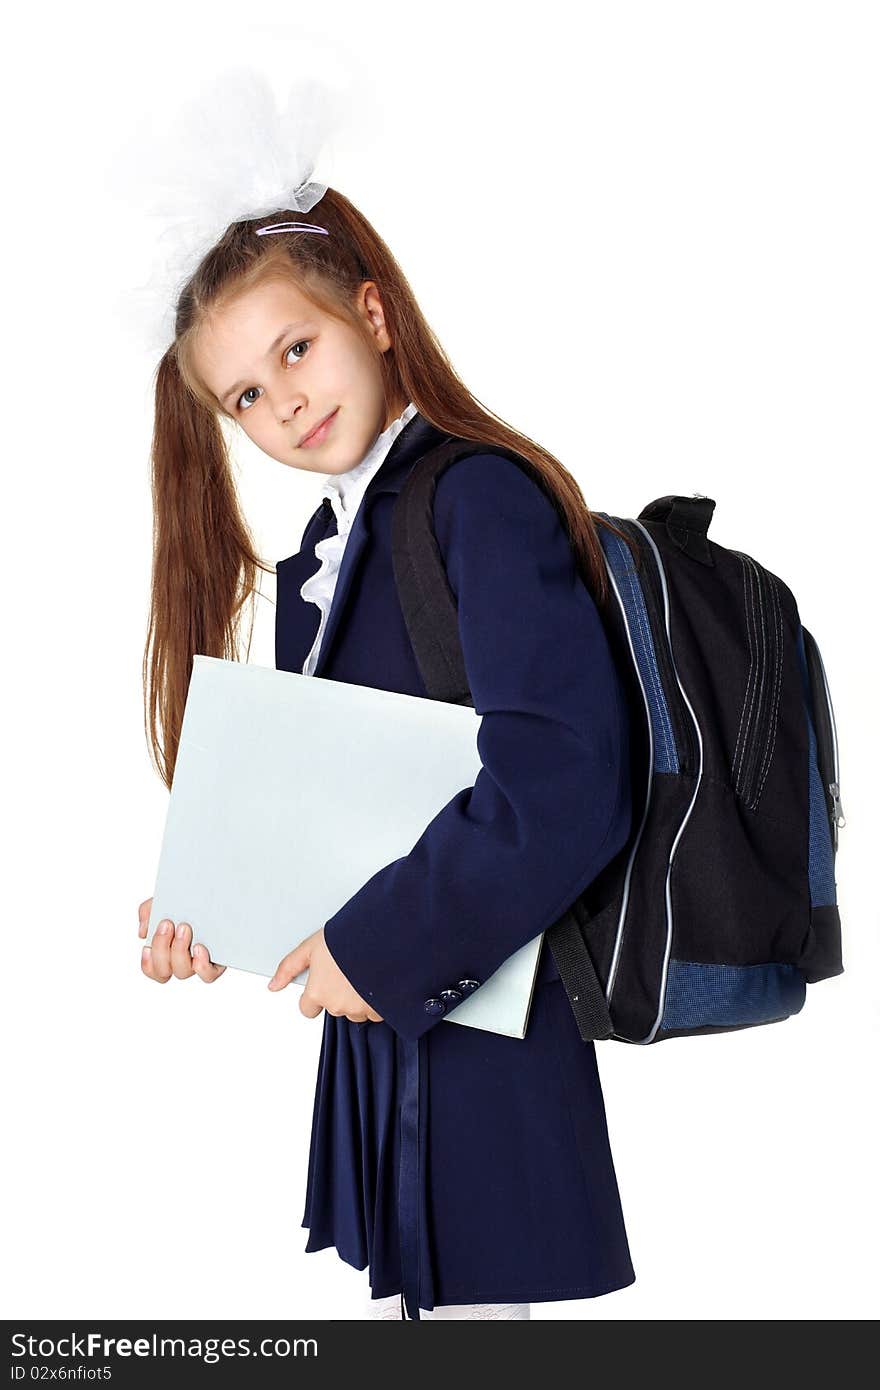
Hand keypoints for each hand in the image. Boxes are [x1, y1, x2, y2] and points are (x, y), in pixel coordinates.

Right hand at [137, 897, 225, 983]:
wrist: (214, 891)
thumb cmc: (187, 900)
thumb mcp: (163, 900)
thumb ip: (148, 912)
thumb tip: (144, 932)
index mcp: (166, 950)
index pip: (153, 968)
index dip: (148, 962)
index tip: (146, 946)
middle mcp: (181, 960)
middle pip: (164, 970)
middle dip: (161, 947)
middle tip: (167, 923)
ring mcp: (198, 962)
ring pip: (183, 972)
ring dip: (178, 951)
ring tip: (184, 928)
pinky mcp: (217, 962)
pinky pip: (208, 975)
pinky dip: (201, 966)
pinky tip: (199, 947)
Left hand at [268, 927, 382, 1024]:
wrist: (382, 937)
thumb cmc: (347, 938)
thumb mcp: (312, 946)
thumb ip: (290, 967)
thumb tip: (273, 986)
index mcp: (318, 992)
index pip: (307, 1009)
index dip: (314, 995)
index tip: (324, 982)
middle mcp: (337, 1005)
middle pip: (334, 1007)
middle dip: (340, 994)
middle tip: (348, 970)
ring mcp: (359, 1009)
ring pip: (356, 1011)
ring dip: (359, 998)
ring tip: (364, 973)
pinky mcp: (380, 1010)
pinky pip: (376, 1012)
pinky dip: (377, 1000)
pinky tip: (377, 980)